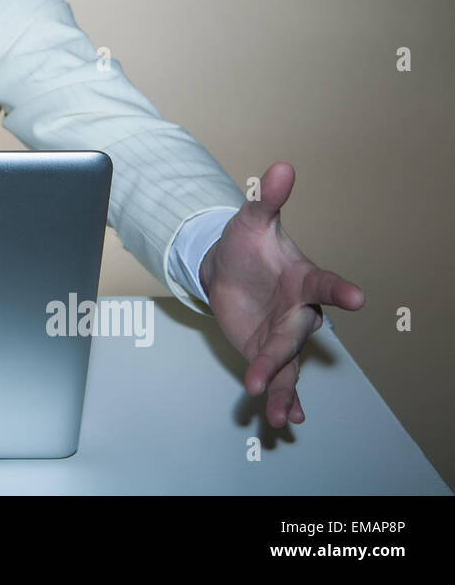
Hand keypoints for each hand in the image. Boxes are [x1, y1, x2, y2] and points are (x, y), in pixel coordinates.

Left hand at [199, 161, 364, 427]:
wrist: (228, 269)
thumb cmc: (247, 244)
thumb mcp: (250, 220)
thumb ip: (267, 199)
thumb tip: (281, 166)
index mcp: (302, 278)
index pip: (324, 284)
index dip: (339, 290)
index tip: (358, 298)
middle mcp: (299, 310)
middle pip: (295, 333)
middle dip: (280, 352)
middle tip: (263, 371)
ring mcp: (285, 334)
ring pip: (288, 363)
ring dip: (281, 386)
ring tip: (279, 414)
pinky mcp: (270, 352)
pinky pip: (280, 377)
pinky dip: (283, 397)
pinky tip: (285, 420)